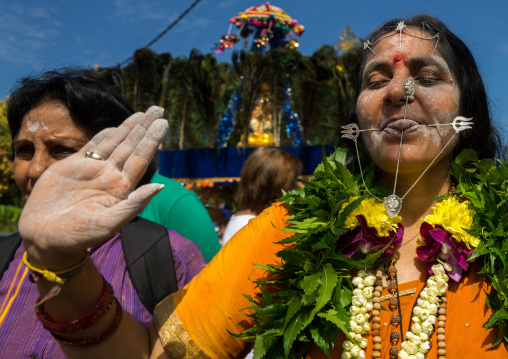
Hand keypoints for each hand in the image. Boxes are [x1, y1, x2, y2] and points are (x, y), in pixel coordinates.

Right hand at [19, 106, 167, 268]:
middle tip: (159, 109)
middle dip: (145, 127)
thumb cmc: (79, 236)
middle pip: (132, 146)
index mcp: (122, 188)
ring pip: (115, 143)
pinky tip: (115, 127)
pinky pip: (92, 147)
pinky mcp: (73, 166)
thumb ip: (134, 204)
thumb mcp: (109, 223)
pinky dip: (104, 135)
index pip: (141, 158)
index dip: (152, 140)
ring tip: (144, 113)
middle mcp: (110, 176)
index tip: (163, 123)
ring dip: (129, 127)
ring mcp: (93, 170)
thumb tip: (160, 187)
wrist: (45, 236)